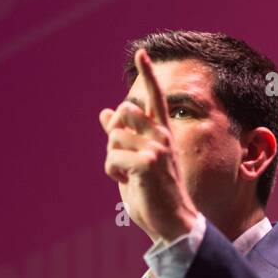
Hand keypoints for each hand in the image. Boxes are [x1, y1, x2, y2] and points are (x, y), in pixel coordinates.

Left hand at [99, 48, 199, 242]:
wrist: (172, 224)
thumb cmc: (153, 194)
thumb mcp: (135, 160)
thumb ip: (122, 136)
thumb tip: (104, 112)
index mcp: (162, 133)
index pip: (156, 98)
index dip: (148, 75)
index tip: (142, 53)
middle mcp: (162, 135)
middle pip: (123, 112)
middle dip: (113, 134)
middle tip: (122, 158)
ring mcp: (157, 148)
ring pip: (113, 138)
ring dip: (112, 159)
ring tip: (128, 175)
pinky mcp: (148, 163)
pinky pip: (111, 159)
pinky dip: (113, 173)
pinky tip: (129, 183)